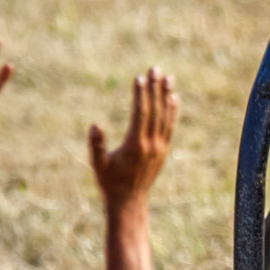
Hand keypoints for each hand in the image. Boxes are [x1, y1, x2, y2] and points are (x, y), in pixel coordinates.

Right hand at [88, 69, 177, 203]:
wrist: (129, 201)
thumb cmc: (110, 182)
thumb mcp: (98, 164)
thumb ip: (96, 144)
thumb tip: (95, 125)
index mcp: (135, 144)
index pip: (141, 113)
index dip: (140, 94)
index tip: (139, 78)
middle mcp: (152, 144)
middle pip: (156, 110)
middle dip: (155, 88)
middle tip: (155, 68)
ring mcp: (160, 147)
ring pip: (166, 116)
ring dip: (167, 96)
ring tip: (169, 78)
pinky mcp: (164, 150)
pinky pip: (170, 126)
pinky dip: (172, 112)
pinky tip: (173, 99)